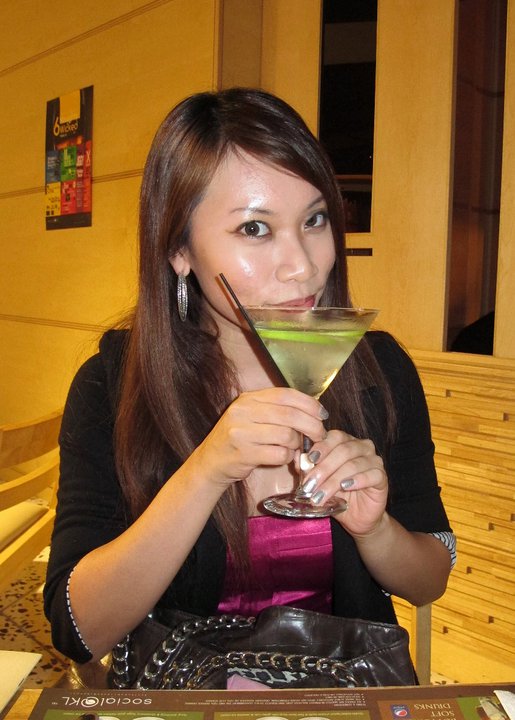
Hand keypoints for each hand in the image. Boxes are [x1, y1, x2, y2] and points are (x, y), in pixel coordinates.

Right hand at [190, 387, 327, 488]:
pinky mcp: (244, 453)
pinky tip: (283, 458)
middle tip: (319, 434)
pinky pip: (279, 454)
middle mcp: (243, 412)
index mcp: (248, 399)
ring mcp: (241, 432)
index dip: (308, 403)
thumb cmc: (239, 438)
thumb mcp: (252, 416)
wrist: (210, 461)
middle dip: (311, 425)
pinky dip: (287, 457)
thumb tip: (313, 412)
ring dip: (296, 444)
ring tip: (294, 448)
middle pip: (290, 415)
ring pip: (286, 435)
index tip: (322, 414)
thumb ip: (277, 410)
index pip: (285, 394)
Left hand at [298, 430, 387, 535]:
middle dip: (323, 468)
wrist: (356, 516)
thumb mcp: (318, 481)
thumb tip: (297, 458)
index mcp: (345, 442)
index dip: (321, 446)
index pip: (335, 436)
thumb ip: (307, 467)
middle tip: (309, 485)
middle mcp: (361, 447)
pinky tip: (346, 487)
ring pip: (353, 464)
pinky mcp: (382, 477)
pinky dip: (357, 480)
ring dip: (334, 481)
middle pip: (343, 450)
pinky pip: (372, 474)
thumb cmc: (336, 494)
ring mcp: (374, 460)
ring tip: (320, 495)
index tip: (309, 460)